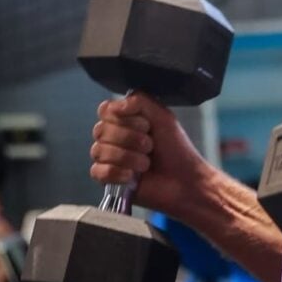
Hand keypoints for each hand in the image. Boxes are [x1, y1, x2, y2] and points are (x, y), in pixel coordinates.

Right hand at [90, 92, 207, 220]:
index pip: (105, 110)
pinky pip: (98, 171)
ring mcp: (108, 158)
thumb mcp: (163, 116)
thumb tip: (115, 106)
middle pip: (101, 130)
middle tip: (150, 146)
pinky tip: (133, 176)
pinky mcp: (107, 180)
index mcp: (125, 120)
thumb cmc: (176, 148)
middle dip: (130, 138)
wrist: (184, 180)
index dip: (123, 117)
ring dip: (128, 157)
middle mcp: (112, 137)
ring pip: (99, 150)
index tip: (145, 125)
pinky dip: (118, 173)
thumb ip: (140, 101)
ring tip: (146, 163)